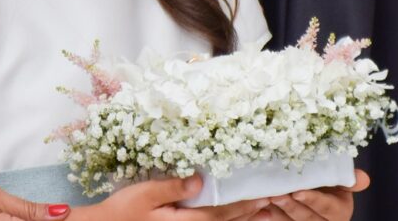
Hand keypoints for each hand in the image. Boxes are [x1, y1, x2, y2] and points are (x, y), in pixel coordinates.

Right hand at [90, 176, 270, 220]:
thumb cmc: (123, 210)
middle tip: (274, 201)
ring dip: (243, 219)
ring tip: (265, 212)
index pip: (222, 212)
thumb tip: (200, 179)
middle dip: (250, 211)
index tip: (265, 194)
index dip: (245, 204)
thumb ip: (173, 187)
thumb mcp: (145, 194)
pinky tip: (233, 217)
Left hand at [248, 169, 369, 220]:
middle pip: (306, 217)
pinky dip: (269, 213)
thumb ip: (349, 180)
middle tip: (276, 195)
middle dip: (291, 206)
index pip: (326, 207)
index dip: (313, 200)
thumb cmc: (328, 180)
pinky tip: (260, 204)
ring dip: (278, 211)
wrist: (315, 184)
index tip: (298, 192)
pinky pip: (279, 220)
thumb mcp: (340, 179)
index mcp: (339, 211)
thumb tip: (364, 179)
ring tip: (267, 198)